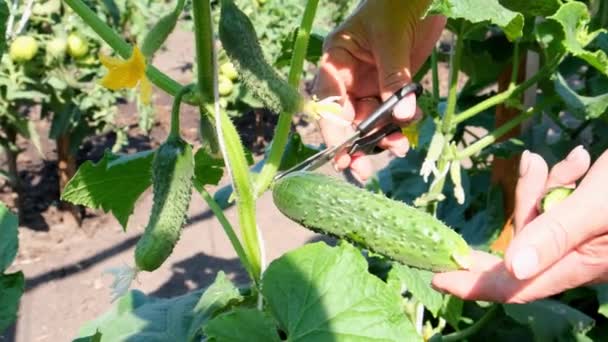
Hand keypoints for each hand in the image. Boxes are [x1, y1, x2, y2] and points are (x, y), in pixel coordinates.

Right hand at [312, 0, 444, 181]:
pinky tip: (410, 126)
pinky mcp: (389, 88)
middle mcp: (347, 79)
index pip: (327, 103)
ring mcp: (368, 84)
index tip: (342, 156)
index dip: (332, 132)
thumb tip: (402, 117)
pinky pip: (391, 114)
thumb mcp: (392, 41)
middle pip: (346, 119)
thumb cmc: (395, 5)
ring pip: (370, 122)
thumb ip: (395, 78)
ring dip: (382, 137)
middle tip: (365, 171)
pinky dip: (400, 125)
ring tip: (399, 148)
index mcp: (336, 62)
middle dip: (357, 144)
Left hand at [432, 147, 607, 302]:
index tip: (436, 277)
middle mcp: (575, 258)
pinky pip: (556, 207)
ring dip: (546, 187)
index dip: (473, 285)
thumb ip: (555, 234)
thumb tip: (513, 268)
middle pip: (522, 242)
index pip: (514, 286)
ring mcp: (581, 240)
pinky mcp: (584, 223)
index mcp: (578, 265)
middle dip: (523, 204)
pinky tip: (580, 163)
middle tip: (532, 167)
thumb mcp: (597, 206)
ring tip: (578, 163)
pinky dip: (561, 183)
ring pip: (538, 218)